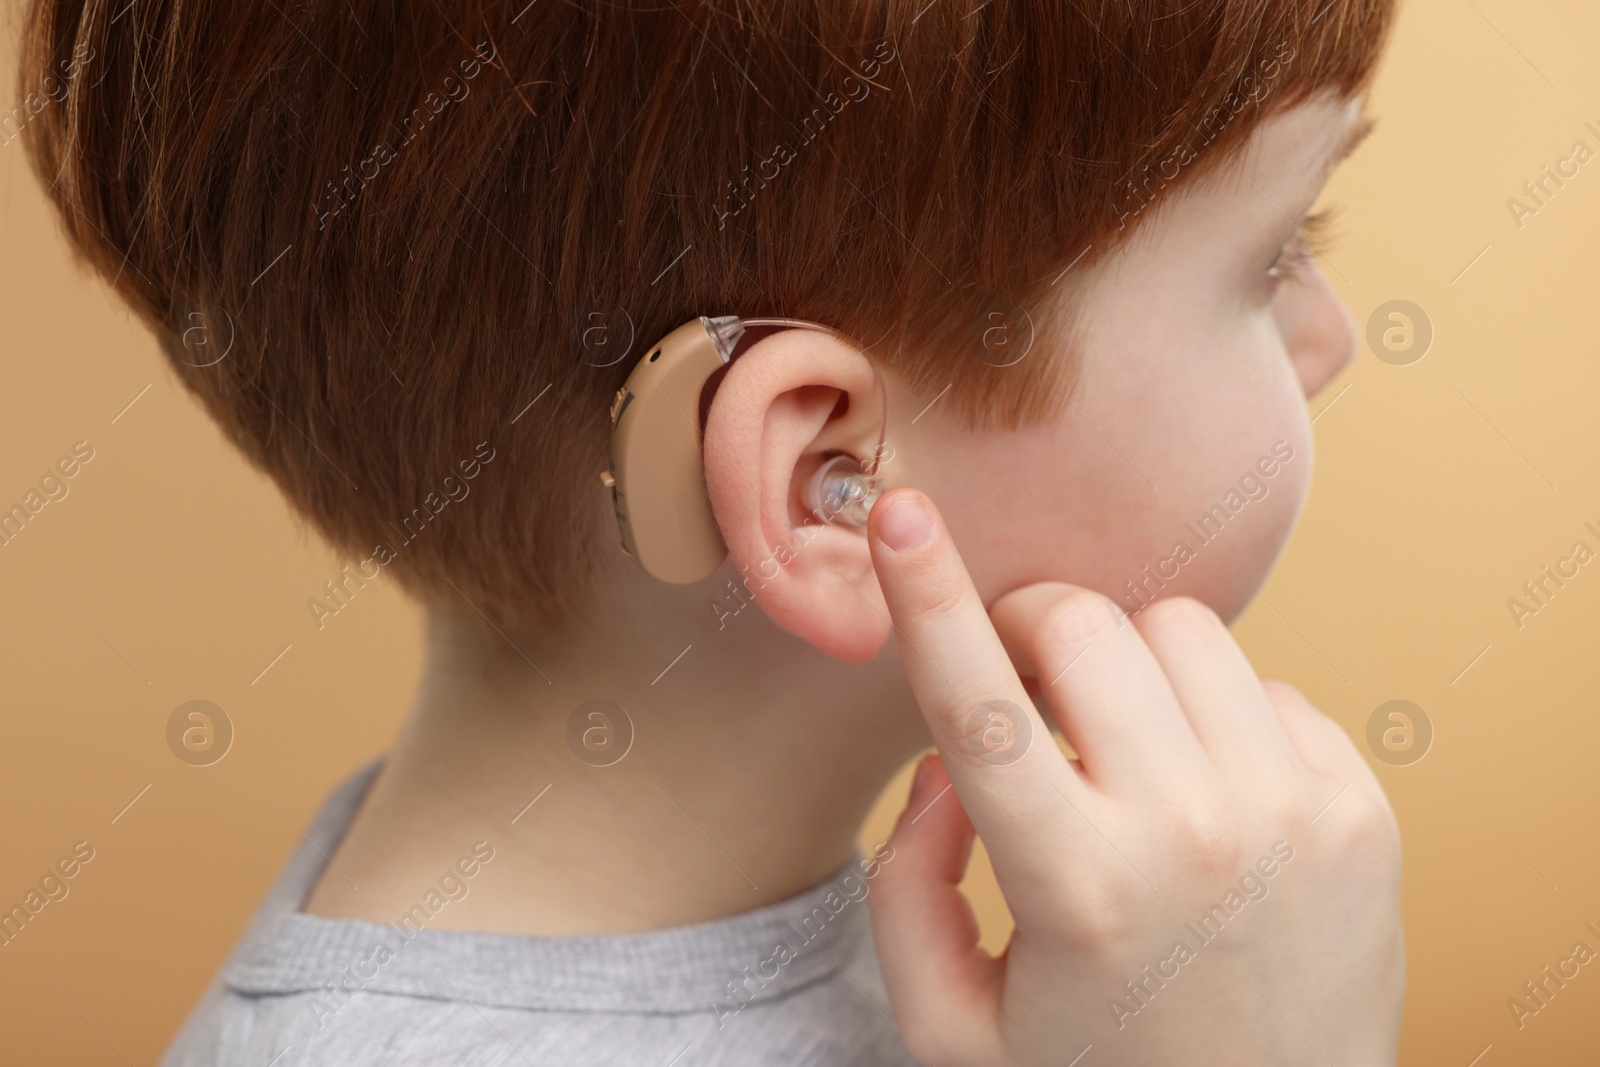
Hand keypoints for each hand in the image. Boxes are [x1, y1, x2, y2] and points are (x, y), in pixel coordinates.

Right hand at [863, 488, 1403, 1066]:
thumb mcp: (954, 1026)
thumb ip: (907, 885)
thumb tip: (945, 765)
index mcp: (1077, 889)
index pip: (978, 706)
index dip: (927, 596)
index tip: (900, 514)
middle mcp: (1194, 833)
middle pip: (1084, 629)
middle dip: (1028, 631)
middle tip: (1020, 685)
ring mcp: (1293, 812)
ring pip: (1180, 632)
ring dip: (1123, 668)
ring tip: (1119, 750)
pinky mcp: (1359, 810)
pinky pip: (1265, 684)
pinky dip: (1212, 715)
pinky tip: (1204, 791)